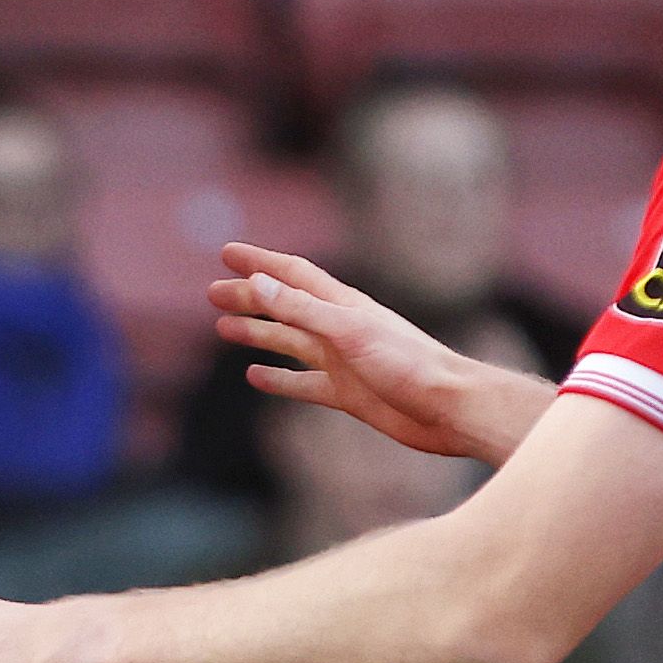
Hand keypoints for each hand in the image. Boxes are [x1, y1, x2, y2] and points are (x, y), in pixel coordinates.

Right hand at [211, 243, 535, 461]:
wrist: (449, 408)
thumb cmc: (409, 364)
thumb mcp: (349, 332)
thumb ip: (303, 309)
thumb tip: (259, 283)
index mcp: (342, 305)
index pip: (293, 275)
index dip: (260, 262)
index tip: (227, 254)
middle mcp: (339, 329)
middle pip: (285, 307)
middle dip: (250, 298)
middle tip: (212, 294)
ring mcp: (342, 361)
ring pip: (289, 343)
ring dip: (258, 334)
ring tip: (223, 329)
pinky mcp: (348, 394)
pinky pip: (303, 383)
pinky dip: (278, 378)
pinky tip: (255, 376)